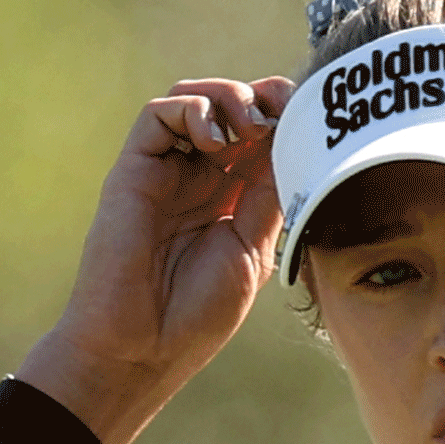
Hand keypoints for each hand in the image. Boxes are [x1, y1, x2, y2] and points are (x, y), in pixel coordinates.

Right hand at [20, 76, 296, 443]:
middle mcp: (199, 176)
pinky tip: (215, 142)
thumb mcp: (254, 248)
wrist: (141, 347)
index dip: (286, 115)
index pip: (263, 133)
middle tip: (283, 114)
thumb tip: (299, 144)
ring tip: (250, 126)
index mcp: (233, 196)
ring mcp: (166, 170)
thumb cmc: (198, 313)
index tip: (310, 119)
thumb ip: (271, 194)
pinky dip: (193, 110)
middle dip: (265, 98)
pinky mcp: (134, 169)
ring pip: (195, 99)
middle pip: (232, 106)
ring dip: (230, 96)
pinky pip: (158, 114)